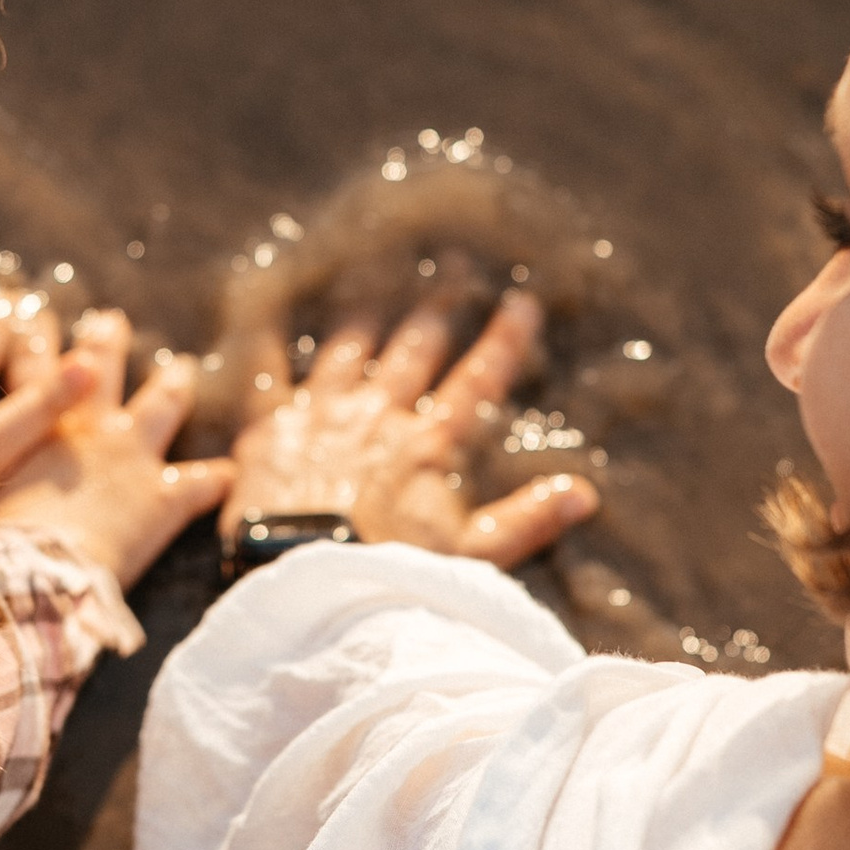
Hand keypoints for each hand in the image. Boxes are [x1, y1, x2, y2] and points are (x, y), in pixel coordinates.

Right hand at [0, 311, 236, 585]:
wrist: (34, 578)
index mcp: (36, 423)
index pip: (31, 365)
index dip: (31, 337)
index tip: (30, 314)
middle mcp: (88, 427)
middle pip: (99, 367)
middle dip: (106, 342)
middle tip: (111, 321)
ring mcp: (131, 457)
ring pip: (162, 405)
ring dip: (174, 385)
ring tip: (182, 369)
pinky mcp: (164, 499)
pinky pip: (201, 484)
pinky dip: (218, 479)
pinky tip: (234, 472)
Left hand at [223, 289, 595, 566]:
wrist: (302, 577)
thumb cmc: (389, 572)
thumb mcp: (472, 556)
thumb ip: (528, 520)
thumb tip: (585, 494)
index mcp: (428, 443)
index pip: (477, 380)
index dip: (502, 340)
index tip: (523, 303)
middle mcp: (378, 414)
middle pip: (413, 350)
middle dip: (436, 311)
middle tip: (453, 272)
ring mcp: (321, 415)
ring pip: (348, 350)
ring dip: (366, 319)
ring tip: (375, 291)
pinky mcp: (270, 428)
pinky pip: (266, 373)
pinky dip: (267, 342)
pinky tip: (264, 313)